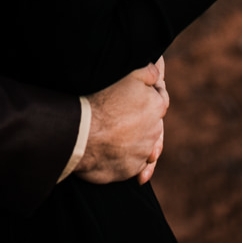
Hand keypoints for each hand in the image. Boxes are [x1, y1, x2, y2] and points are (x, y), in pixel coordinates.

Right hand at [74, 62, 168, 183]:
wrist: (82, 132)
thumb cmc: (103, 100)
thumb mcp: (129, 75)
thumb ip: (148, 72)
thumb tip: (156, 73)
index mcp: (157, 107)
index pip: (159, 99)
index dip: (149, 95)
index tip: (137, 96)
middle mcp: (154, 132)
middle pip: (152, 124)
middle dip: (142, 120)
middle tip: (125, 117)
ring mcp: (143, 153)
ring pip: (143, 146)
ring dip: (134, 142)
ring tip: (118, 138)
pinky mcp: (130, 170)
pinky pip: (132, 165)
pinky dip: (126, 160)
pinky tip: (115, 154)